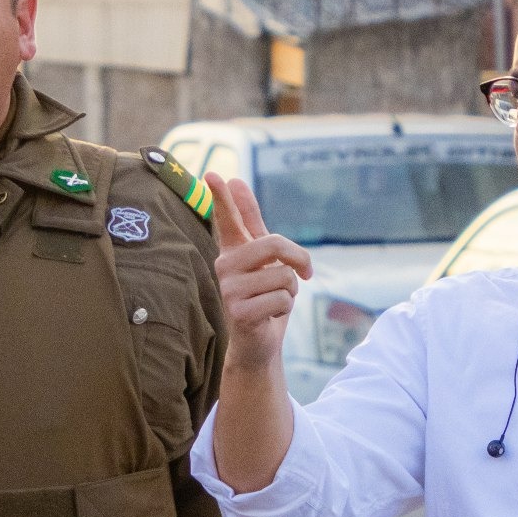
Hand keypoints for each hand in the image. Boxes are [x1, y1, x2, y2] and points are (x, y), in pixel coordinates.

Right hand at [211, 178, 312, 367]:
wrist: (259, 342)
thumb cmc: (266, 297)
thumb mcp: (266, 260)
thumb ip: (255, 225)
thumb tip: (236, 180)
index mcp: (232, 250)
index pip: (227, 218)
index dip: (222, 196)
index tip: (213, 174)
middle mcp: (224, 266)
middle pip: (273, 244)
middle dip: (298, 259)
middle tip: (304, 272)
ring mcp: (229, 289)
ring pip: (284, 276)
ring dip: (291, 291)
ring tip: (274, 301)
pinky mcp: (238, 311)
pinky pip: (283, 299)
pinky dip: (285, 309)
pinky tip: (269, 316)